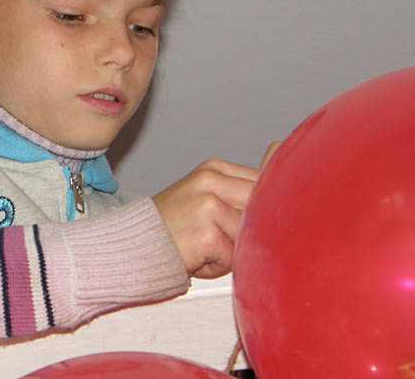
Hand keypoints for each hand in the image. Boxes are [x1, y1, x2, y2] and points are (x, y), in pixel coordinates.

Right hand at [152, 142, 280, 278]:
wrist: (134, 244)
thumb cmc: (174, 224)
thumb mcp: (208, 195)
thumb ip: (245, 181)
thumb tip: (279, 148)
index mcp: (214, 169)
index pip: (262, 185)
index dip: (257, 210)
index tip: (233, 222)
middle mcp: (211, 182)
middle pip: (260, 209)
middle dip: (247, 229)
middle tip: (218, 235)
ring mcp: (208, 206)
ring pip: (248, 235)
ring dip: (232, 250)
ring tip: (204, 246)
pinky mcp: (207, 234)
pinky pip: (234, 258)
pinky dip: (218, 266)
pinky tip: (196, 256)